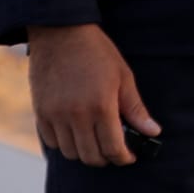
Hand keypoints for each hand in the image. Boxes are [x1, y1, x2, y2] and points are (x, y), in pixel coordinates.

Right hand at [27, 23, 158, 166]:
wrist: (60, 34)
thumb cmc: (97, 53)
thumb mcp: (124, 77)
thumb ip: (136, 108)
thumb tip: (153, 132)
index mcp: (101, 106)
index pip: (113, 148)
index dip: (124, 157)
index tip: (129, 156)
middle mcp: (76, 115)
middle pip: (90, 156)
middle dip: (105, 158)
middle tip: (114, 151)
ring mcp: (55, 115)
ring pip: (70, 153)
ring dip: (84, 152)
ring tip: (95, 141)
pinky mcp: (40, 112)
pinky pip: (51, 142)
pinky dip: (64, 143)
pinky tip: (76, 132)